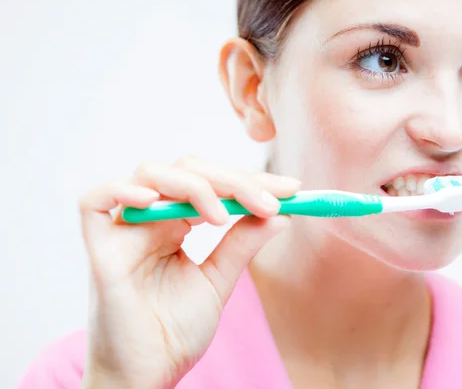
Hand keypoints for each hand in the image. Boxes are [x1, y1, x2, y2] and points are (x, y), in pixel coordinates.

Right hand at [78, 156, 299, 387]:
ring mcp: (123, 231)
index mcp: (175, 225)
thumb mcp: (219, 280)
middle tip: (268, 202)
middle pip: (186, 171)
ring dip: (193, 186)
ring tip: (221, 217)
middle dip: (233, 181)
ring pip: (150, 175)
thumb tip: (281, 213)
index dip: (251, 181)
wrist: (148, 375)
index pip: (212, 183)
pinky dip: (121, 191)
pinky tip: (156, 202)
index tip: (291, 190)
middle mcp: (149, 220)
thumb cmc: (176, 331)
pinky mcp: (100, 250)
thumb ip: (242, 244)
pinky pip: (94, 203)